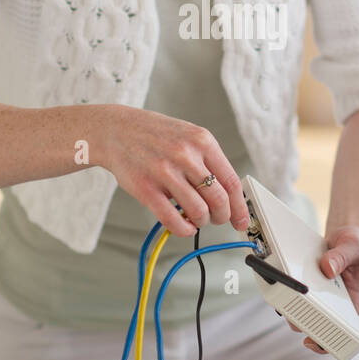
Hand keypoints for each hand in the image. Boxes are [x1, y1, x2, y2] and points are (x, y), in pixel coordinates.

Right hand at [93, 105, 250, 237]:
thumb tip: (230, 196)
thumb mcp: (189, 137)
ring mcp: (165, 172)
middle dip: (221, 217)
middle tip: (216, 219)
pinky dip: (183, 229)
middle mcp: (185, 155)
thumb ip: (209, 162)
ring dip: (201, 222)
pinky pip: (172, 219)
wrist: (117, 130)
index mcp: (202, 141)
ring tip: (195, 218)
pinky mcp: (146, 188)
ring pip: (198, 212)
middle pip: (218, 200)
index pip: (231, 182)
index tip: (241, 220)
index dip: (240, 207)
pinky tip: (183, 225)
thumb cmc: (156, 136)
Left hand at [285, 224, 358, 354]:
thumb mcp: (353, 246)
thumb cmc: (358, 245)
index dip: (324, 342)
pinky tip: (280, 280)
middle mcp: (334, 301)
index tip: (310, 341)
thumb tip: (327, 269)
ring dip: (289, 305)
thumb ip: (342, 257)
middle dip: (299, 321)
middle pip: (314, 322)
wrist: (349, 235)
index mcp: (352, 301)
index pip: (341, 331)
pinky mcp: (307, 283)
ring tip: (282, 293)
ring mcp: (319, 294)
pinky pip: (294, 291)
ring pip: (301, 309)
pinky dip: (285, 288)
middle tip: (288, 311)